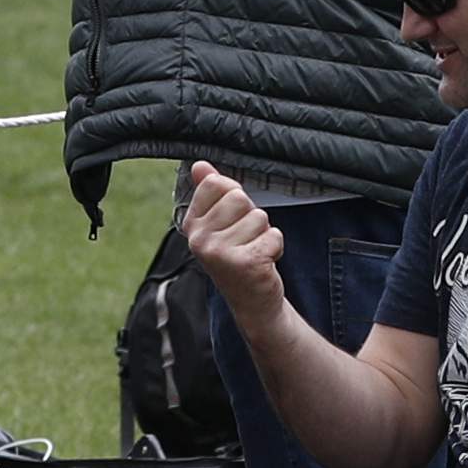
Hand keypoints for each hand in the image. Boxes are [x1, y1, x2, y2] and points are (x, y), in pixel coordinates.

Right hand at [180, 163, 287, 321]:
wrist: (253, 302)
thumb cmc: (239, 256)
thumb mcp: (221, 223)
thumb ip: (211, 192)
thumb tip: (199, 165)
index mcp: (192, 225)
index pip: (216, 183)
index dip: (234, 197)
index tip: (232, 221)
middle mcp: (199, 239)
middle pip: (239, 198)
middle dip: (251, 217)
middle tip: (245, 240)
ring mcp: (219, 253)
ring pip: (259, 217)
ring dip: (264, 233)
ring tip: (253, 252)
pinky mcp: (244, 264)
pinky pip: (273, 235)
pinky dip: (276, 247)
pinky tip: (263, 263)